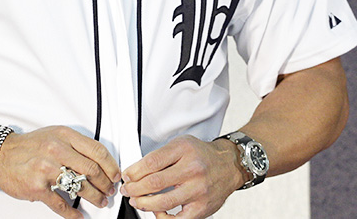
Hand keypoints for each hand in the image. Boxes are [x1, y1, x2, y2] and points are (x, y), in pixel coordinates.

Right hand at [0, 125, 120, 218]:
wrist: (1, 155)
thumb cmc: (28, 146)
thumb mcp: (54, 135)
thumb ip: (75, 144)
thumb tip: (98, 160)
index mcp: (64, 136)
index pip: (97, 150)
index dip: (110, 165)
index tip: (115, 175)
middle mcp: (56, 150)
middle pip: (92, 170)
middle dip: (105, 184)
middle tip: (109, 190)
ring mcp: (46, 169)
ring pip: (80, 187)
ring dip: (95, 197)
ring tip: (100, 201)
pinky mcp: (37, 187)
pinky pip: (60, 204)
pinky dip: (72, 213)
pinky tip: (79, 216)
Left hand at [120, 135, 243, 218]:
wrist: (229, 165)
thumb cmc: (202, 155)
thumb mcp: (181, 145)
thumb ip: (160, 156)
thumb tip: (136, 171)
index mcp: (184, 150)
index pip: (151, 162)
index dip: (134, 171)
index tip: (127, 176)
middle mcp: (192, 169)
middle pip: (155, 182)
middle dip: (135, 188)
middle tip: (128, 190)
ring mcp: (198, 190)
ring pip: (163, 202)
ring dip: (144, 203)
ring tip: (137, 201)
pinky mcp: (202, 208)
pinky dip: (163, 218)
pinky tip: (157, 212)